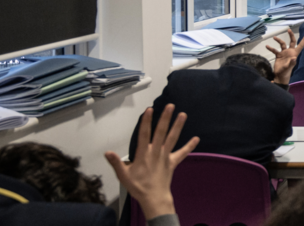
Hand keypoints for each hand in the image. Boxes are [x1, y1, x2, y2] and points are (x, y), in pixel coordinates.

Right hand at [104, 105, 198, 219]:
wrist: (153, 198)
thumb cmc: (138, 186)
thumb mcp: (123, 175)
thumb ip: (116, 163)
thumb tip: (107, 152)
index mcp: (143, 154)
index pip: (144, 135)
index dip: (146, 122)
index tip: (149, 110)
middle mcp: (156, 152)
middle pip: (161, 132)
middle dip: (165, 119)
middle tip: (170, 106)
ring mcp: (166, 156)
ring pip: (172, 139)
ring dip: (178, 126)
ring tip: (183, 114)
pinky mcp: (173, 162)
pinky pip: (182, 153)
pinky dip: (189, 146)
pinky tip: (197, 138)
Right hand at [266, 27, 303, 85]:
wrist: (279, 76)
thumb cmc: (285, 72)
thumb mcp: (288, 68)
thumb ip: (291, 63)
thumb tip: (294, 58)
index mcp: (294, 54)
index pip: (300, 45)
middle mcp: (289, 52)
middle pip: (292, 42)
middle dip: (291, 35)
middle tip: (288, 29)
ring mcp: (284, 53)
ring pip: (282, 44)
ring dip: (278, 40)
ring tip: (274, 37)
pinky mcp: (278, 55)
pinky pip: (275, 50)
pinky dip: (271, 48)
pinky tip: (267, 46)